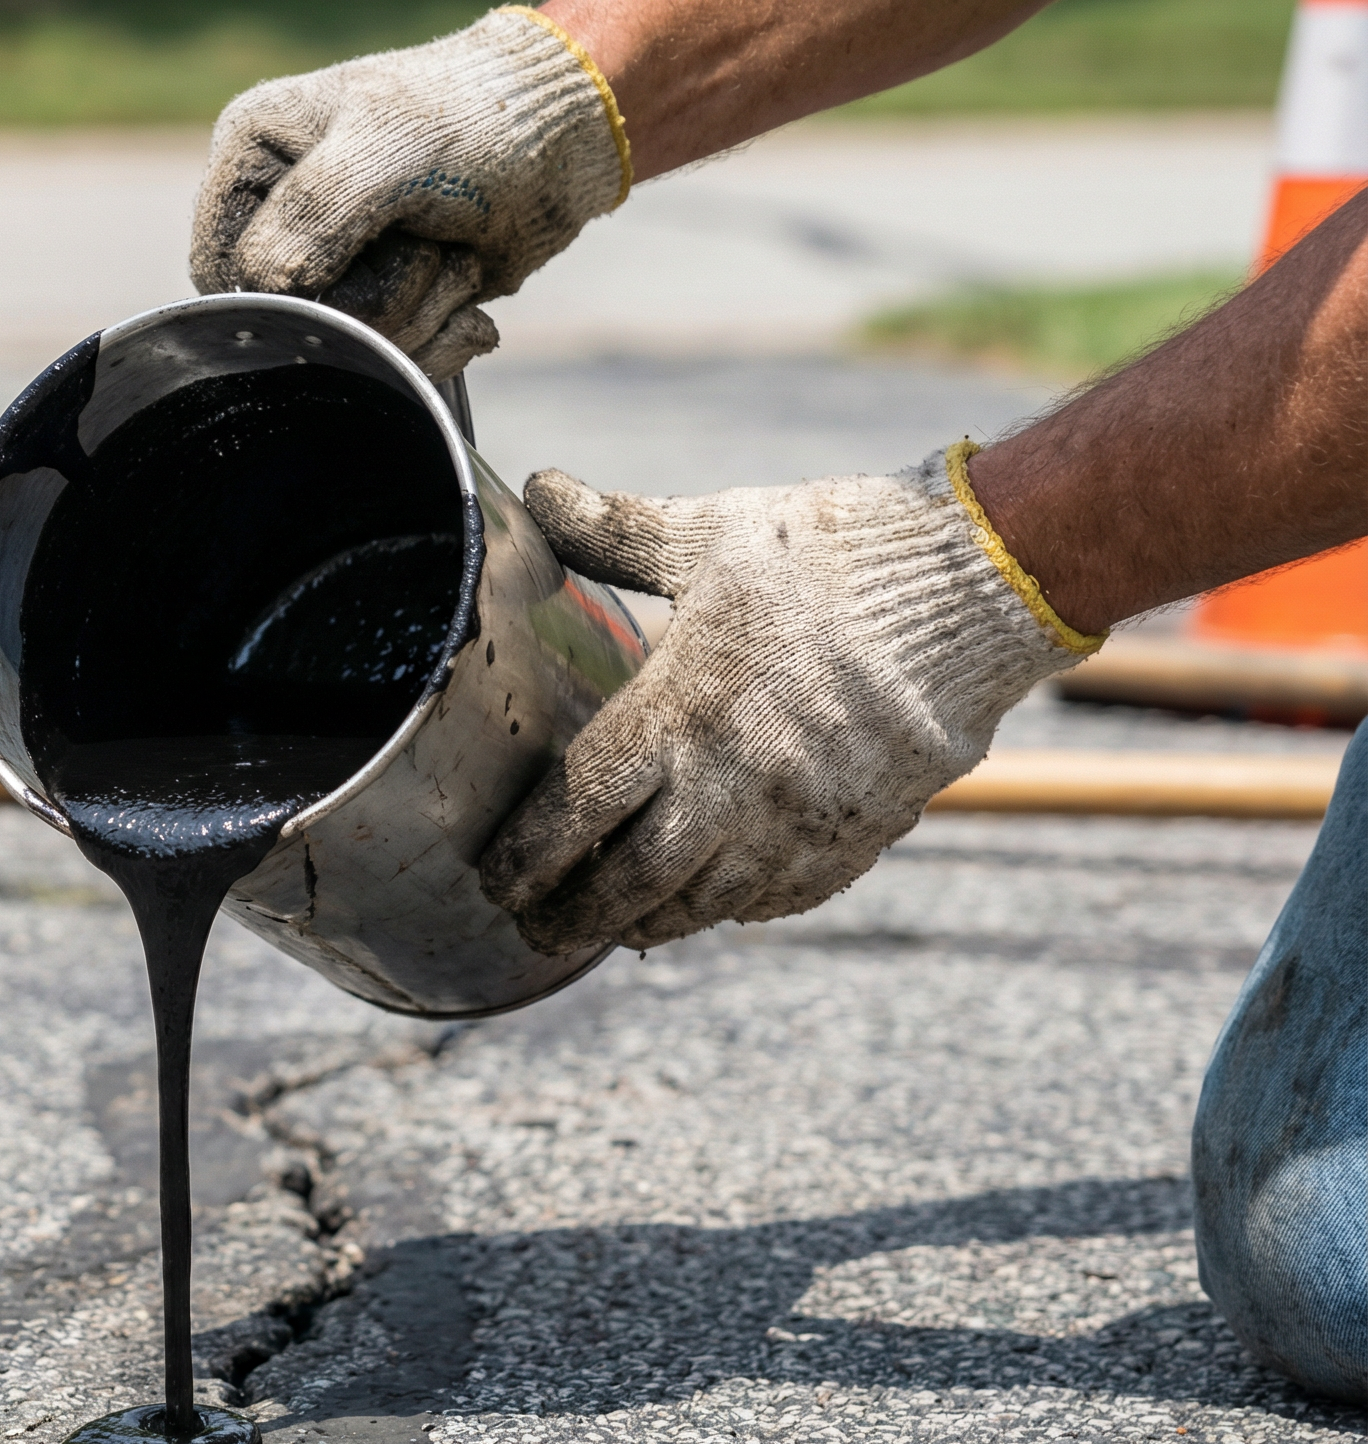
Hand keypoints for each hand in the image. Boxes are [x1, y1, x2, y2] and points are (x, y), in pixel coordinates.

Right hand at [189, 7, 629, 381]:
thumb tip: (270, 289)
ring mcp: (334, 263)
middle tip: (431, 243)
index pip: (228, 273)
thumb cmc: (475, 118)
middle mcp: (279, 212)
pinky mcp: (382, 300)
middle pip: (292, 325)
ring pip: (349, 352)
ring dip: (421, 315)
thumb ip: (313, 215)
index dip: (291, 292)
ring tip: (454, 256)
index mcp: (251, 155)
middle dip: (377, 303)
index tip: (358, 262)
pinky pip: (393, 362)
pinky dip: (441, 339)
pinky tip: (466, 293)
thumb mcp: (386, 152)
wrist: (564, 137)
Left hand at [480, 446, 1100, 952]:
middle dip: (572, 916)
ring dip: (647, 923)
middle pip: (628, 883)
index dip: (526, 857)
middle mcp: (729, 784)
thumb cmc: (831, 552)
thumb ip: (612, 528)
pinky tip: (706, 906)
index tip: (493, 882)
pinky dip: (729, 910)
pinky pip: (776, 898)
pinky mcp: (856, 835)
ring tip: (612, 929)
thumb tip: (537, 485)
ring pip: (700, 904)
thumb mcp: (709, 534)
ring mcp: (796, 821)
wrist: (978, 584)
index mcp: (680, 711)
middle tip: (534, 930)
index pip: (577, 810)